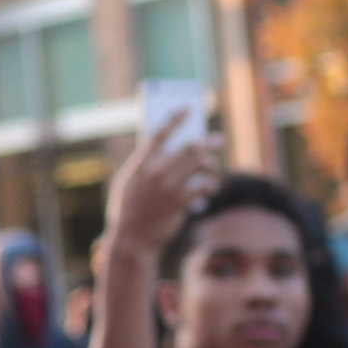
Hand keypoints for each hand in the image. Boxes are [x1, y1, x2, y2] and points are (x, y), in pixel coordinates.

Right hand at [102, 112, 223, 266]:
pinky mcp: (181, 203)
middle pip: (190, 147)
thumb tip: (168, 148)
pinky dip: (211, 186)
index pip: (161, 132)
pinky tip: (210, 188)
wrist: (132, 238)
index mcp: (140, 163)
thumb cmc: (129, 208)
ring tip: (213, 168)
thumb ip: (145, 164)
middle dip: (208, 142)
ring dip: (211, 165)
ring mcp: (170, 187)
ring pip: (201, 164)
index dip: (176, 118)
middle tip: (218, 140)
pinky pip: (205, 187)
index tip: (188, 108)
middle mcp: (156, 172)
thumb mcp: (128, 182)